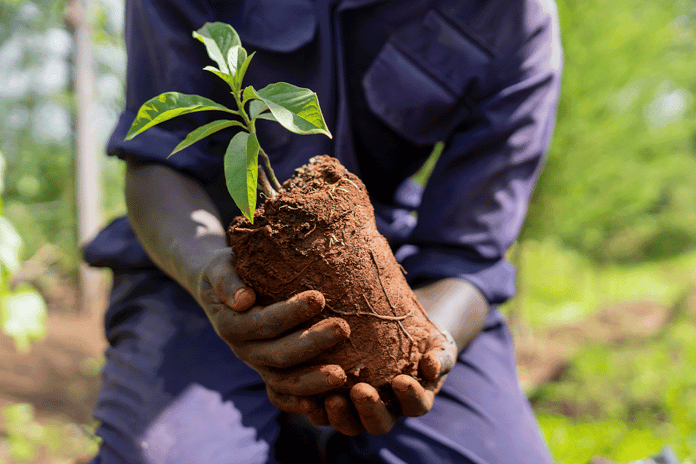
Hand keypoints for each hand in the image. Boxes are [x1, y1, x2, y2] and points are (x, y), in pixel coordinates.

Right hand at [197, 248, 351, 398]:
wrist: (220, 288)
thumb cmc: (228, 269)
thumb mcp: (220, 267)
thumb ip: (227, 282)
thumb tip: (243, 300)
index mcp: (230, 324)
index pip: (263, 323)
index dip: (290, 313)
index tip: (319, 298)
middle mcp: (243, 350)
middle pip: (278, 355)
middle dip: (312, 344)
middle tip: (343, 328)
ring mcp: (257, 364)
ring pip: (283, 381)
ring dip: (312, 380)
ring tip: (343, 374)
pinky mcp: (269, 372)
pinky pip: (281, 395)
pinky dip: (296, 403)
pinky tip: (319, 404)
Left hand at [299, 327, 456, 435]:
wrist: (394, 328)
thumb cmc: (422, 339)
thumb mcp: (439, 344)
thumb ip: (441, 356)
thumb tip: (432, 366)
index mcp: (413, 400)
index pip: (416, 406)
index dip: (410, 396)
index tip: (401, 380)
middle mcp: (386, 410)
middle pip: (378, 422)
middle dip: (369, 409)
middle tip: (361, 391)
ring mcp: (357, 409)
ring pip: (348, 423)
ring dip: (338, 415)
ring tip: (330, 397)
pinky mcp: (333, 400)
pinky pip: (322, 413)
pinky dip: (313, 407)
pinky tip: (305, 396)